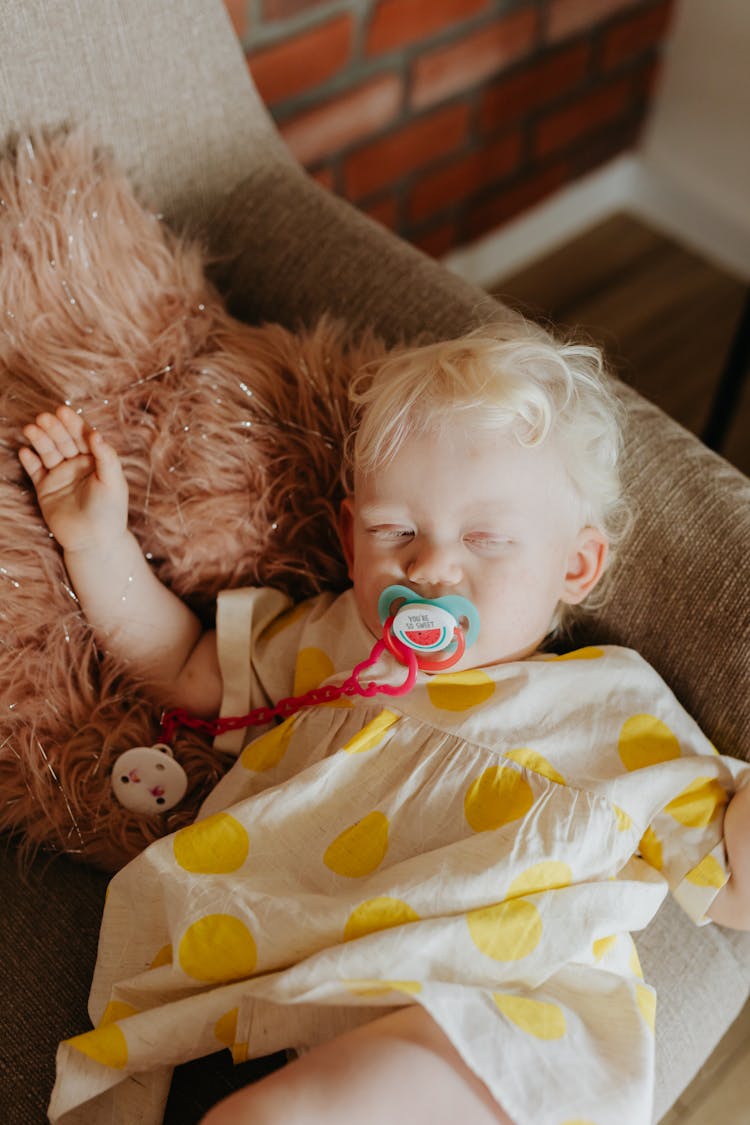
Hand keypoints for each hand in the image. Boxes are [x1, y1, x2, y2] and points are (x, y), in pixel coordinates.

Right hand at [18, 405, 128, 551]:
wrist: (94, 541)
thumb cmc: (110, 511)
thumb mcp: (113, 482)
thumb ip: (106, 457)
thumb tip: (95, 433)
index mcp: (95, 460)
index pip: (82, 436)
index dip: (73, 424)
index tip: (62, 411)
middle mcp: (77, 465)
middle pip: (63, 440)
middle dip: (53, 428)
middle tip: (43, 418)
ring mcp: (60, 476)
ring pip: (47, 452)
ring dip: (39, 440)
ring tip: (30, 429)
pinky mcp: (45, 489)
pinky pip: (35, 471)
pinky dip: (29, 461)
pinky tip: (25, 451)